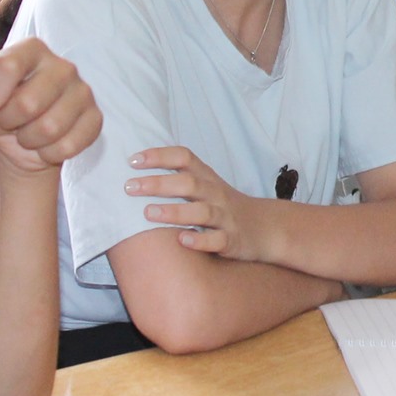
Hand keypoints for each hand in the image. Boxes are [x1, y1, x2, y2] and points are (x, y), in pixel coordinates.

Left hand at [0, 22, 101, 176]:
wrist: (19, 145)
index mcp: (32, 49)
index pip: (7, 67)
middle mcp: (63, 66)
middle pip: (29, 103)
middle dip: (9, 121)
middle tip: (8, 121)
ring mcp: (83, 92)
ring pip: (50, 127)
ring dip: (28, 140)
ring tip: (24, 133)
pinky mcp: (95, 119)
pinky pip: (69, 144)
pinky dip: (49, 152)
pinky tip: (44, 144)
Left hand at [123, 146, 265, 261]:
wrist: (266, 227)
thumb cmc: (225, 206)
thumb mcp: (207, 186)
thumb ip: (179, 178)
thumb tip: (137, 173)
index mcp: (207, 178)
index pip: (184, 158)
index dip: (159, 155)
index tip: (133, 160)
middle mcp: (215, 194)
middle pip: (188, 183)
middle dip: (158, 183)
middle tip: (129, 187)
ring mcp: (225, 217)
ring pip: (202, 212)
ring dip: (174, 211)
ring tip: (148, 213)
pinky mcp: (232, 240)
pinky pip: (217, 239)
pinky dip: (200, 240)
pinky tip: (181, 240)